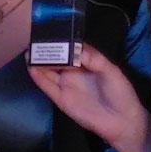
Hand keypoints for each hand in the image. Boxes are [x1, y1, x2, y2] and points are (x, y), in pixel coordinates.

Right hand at [28, 44, 148, 147]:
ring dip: (39, 62)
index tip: (51, 31)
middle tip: (35, 39)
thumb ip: (93, 58)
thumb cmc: (120, 93)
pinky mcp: (61, 99)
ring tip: (29, 51)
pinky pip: (47, 87)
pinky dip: (39, 77)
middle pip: (57, 59)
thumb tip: (74, 48)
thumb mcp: (110, 70)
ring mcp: (66, 86)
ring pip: (48, 71)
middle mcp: (74, 73)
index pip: (71, 49)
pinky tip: (32, 67)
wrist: (122, 121)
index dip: (62, 41)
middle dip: (47, 50)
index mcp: (87, 64)